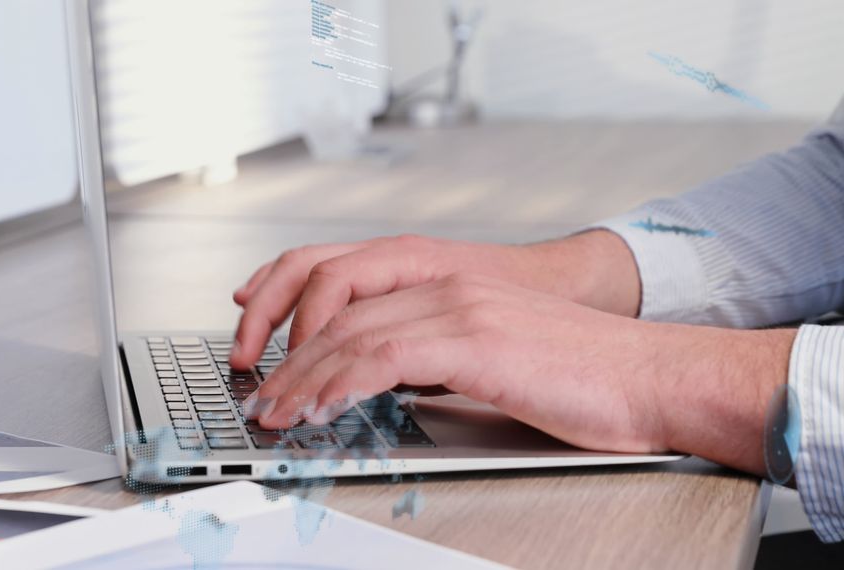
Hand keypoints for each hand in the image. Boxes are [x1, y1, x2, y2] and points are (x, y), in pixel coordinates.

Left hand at [230, 231, 639, 369]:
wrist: (650, 375)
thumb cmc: (581, 372)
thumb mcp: (493, 353)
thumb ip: (437, 354)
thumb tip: (390, 382)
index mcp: (445, 280)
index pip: (342, 276)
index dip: (288, 302)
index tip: (256, 336)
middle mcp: (444, 283)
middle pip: (334, 305)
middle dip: (282, 353)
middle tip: (257, 395)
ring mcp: (458, 306)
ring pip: (349, 330)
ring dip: (300, 375)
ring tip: (274, 411)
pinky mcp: (474, 339)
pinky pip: (384, 356)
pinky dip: (341, 381)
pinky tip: (319, 405)